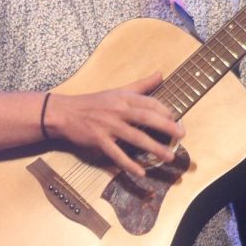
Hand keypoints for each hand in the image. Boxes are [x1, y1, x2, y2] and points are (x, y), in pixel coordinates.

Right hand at [43, 71, 184, 177]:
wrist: (64, 112)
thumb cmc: (93, 102)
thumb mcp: (117, 90)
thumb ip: (140, 85)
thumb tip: (160, 74)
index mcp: (124, 97)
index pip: (149, 103)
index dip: (164, 111)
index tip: (176, 119)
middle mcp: (118, 110)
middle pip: (146, 118)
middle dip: (165, 127)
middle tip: (181, 135)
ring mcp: (109, 126)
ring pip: (135, 137)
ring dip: (153, 147)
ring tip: (168, 157)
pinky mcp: (99, 140)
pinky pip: (116, 154)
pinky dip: (128, 164)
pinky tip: (141, 172)